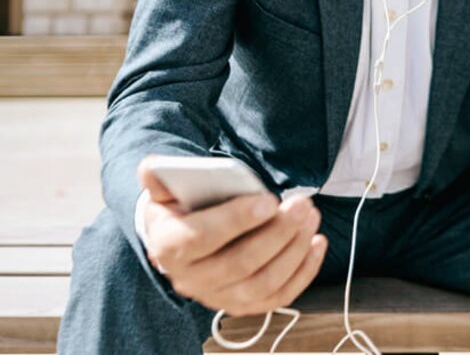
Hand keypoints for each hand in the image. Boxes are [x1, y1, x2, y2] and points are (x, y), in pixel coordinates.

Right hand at [137, 156, 327, 315]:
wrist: (182, 238)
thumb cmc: (182, 208)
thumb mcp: (166, 190)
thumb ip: (161, 177)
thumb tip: (151, 166)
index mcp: (169, 247)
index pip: (201, 238)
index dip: (236, 220)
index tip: (269, 200)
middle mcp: (191, 280)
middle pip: (239, 263)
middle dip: (277, 232)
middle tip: (303, 204)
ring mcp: (219, 296)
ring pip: (262, 283)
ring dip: (294, 250)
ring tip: (311, 217)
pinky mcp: (244, 303)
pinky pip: (278, 297)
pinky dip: (303, 272)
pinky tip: (317, 243)